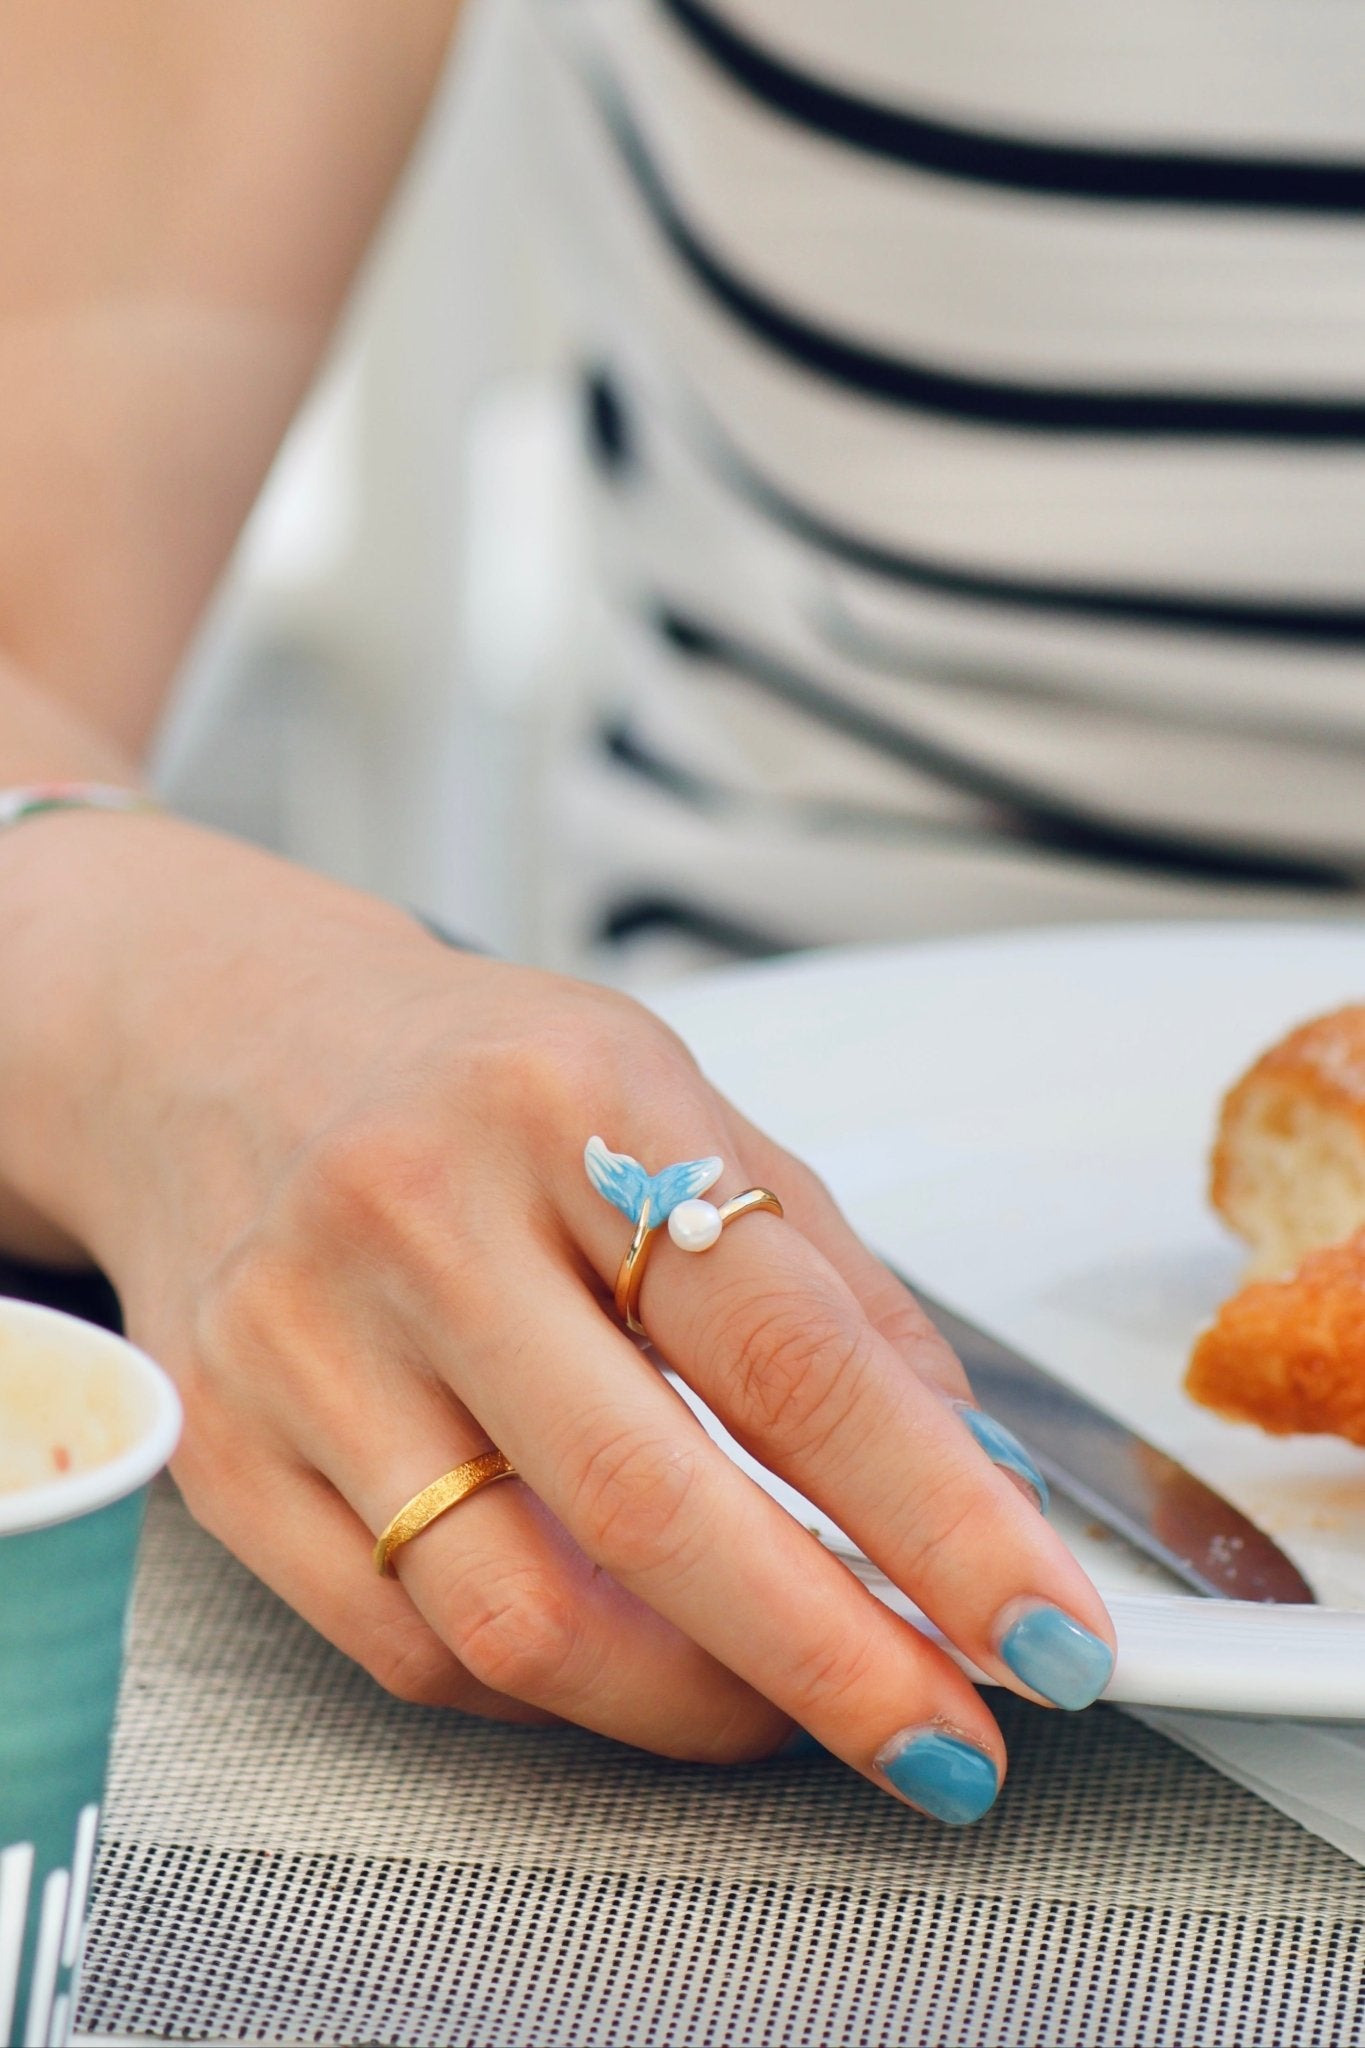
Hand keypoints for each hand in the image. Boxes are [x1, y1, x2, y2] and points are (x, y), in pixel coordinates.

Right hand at [3, 813, 1114, 1823]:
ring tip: (796, 1710)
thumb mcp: (674, 1103)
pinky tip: (630, 1657)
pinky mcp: (226, 1452)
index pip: (788, 1348)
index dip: (938, 1516)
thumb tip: (959, 1472)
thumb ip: (819, 1280)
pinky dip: (555, 1690)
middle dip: (833, 1661)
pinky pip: (409, 1645)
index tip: (1041, 1628)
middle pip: (648, 1504)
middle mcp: (418, 1215)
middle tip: (949, 1741)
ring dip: (698, 1707)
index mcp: (570, 1100)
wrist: (223, 1048)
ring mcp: (300, 1342)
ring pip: (516, 1615)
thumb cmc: (475, 1078)